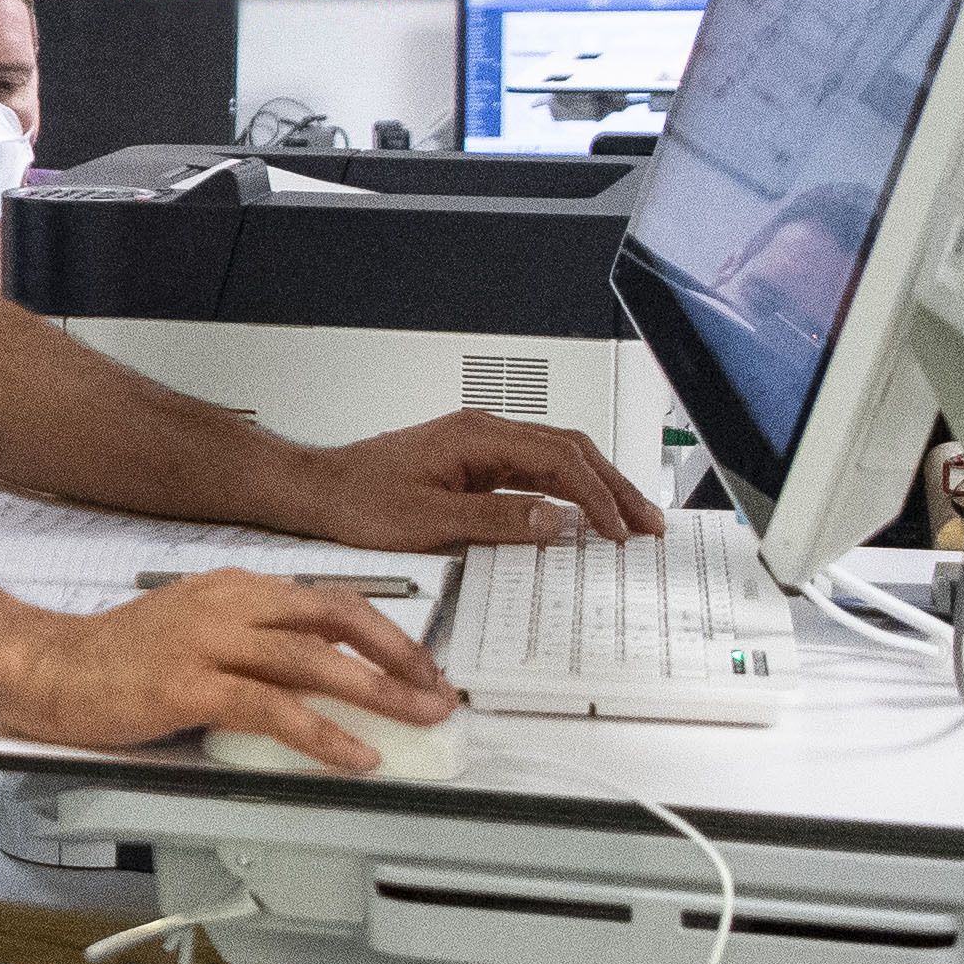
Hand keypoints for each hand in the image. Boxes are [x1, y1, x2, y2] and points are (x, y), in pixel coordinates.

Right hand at [0, 570, 455, 773]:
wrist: (46, 668)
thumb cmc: (114, 659)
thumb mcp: (194, 629)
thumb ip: (252, 642)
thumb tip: (319, 679)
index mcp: (233, 587)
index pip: (327, 599)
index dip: (384, 631)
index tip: (418, 664)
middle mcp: (227, 605)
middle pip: (335, 618)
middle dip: (398, 656)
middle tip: (435, 692)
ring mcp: (207, 643)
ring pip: (313, 661)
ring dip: (376, 693)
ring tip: (415, 720)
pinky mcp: (188, 686)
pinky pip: (272, 710)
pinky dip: (322, 735)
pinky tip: (353, 755)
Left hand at [280, 407, 664, 550]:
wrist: (316, 490)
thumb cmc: (356, 500)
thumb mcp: (428, 521)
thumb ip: (496, 520)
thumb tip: (556, 521)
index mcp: (477, 436)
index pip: (559, 458)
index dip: (597, 495)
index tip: (619, 529)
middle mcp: (483, 433)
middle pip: (568, 450)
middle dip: (613, 485)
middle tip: (647, 522)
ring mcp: (479, 447)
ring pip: (555, 459)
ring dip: (594, 488)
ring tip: (627, 521)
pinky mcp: (471, 465)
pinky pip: (531, 473)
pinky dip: (563, 493)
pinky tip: (578, 517)